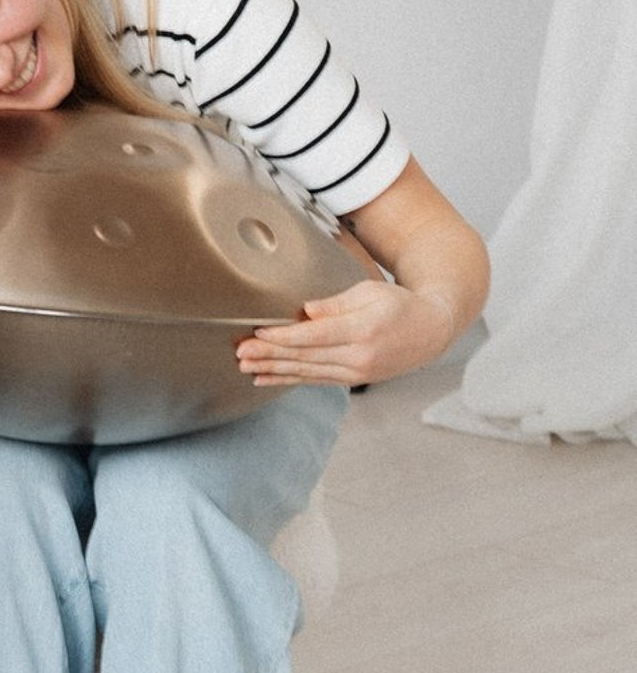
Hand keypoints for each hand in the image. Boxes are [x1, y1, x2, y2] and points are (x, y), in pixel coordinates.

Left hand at [237, 278, 455, 389]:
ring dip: (273, 369)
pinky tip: (266, 378)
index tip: (257, 333)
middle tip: (241, 353)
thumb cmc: (399, 304)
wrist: (431, 331)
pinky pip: (315, 380)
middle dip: (270, 355)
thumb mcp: (370, 291)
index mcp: (362, 329)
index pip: (314, 336)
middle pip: (305, 356)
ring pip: (306, 372)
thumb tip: (305, 311)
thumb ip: (336, 303)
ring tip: (246, 367)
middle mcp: (359, 355)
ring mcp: (356, 371)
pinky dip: (288, 380)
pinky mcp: (353, 379)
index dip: (283, 336)